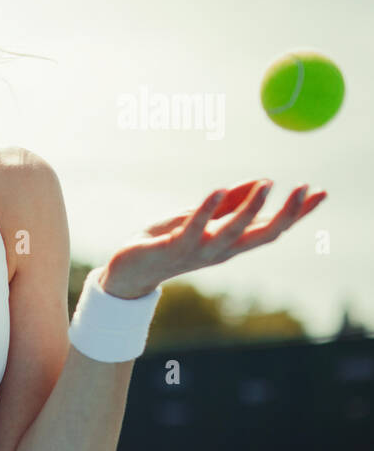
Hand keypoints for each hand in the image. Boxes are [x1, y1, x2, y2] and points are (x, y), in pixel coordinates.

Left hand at [99, 179, 328, 298]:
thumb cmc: (165, 242)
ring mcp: (198, 251)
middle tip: (306, 189)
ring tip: (267, 184)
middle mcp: (220, 251)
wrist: (128, 270)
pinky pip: (193, 228)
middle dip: (287, 214)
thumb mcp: (199, 219)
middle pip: (262, 235)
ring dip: (251, 208)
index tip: (322, 193)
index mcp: (229, 244)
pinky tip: (218, 190)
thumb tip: (259, 181)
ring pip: (232, 232)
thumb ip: (227, 203)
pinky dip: (207, 210)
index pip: (271, 229)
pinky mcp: (172, 247)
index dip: (298, 213)